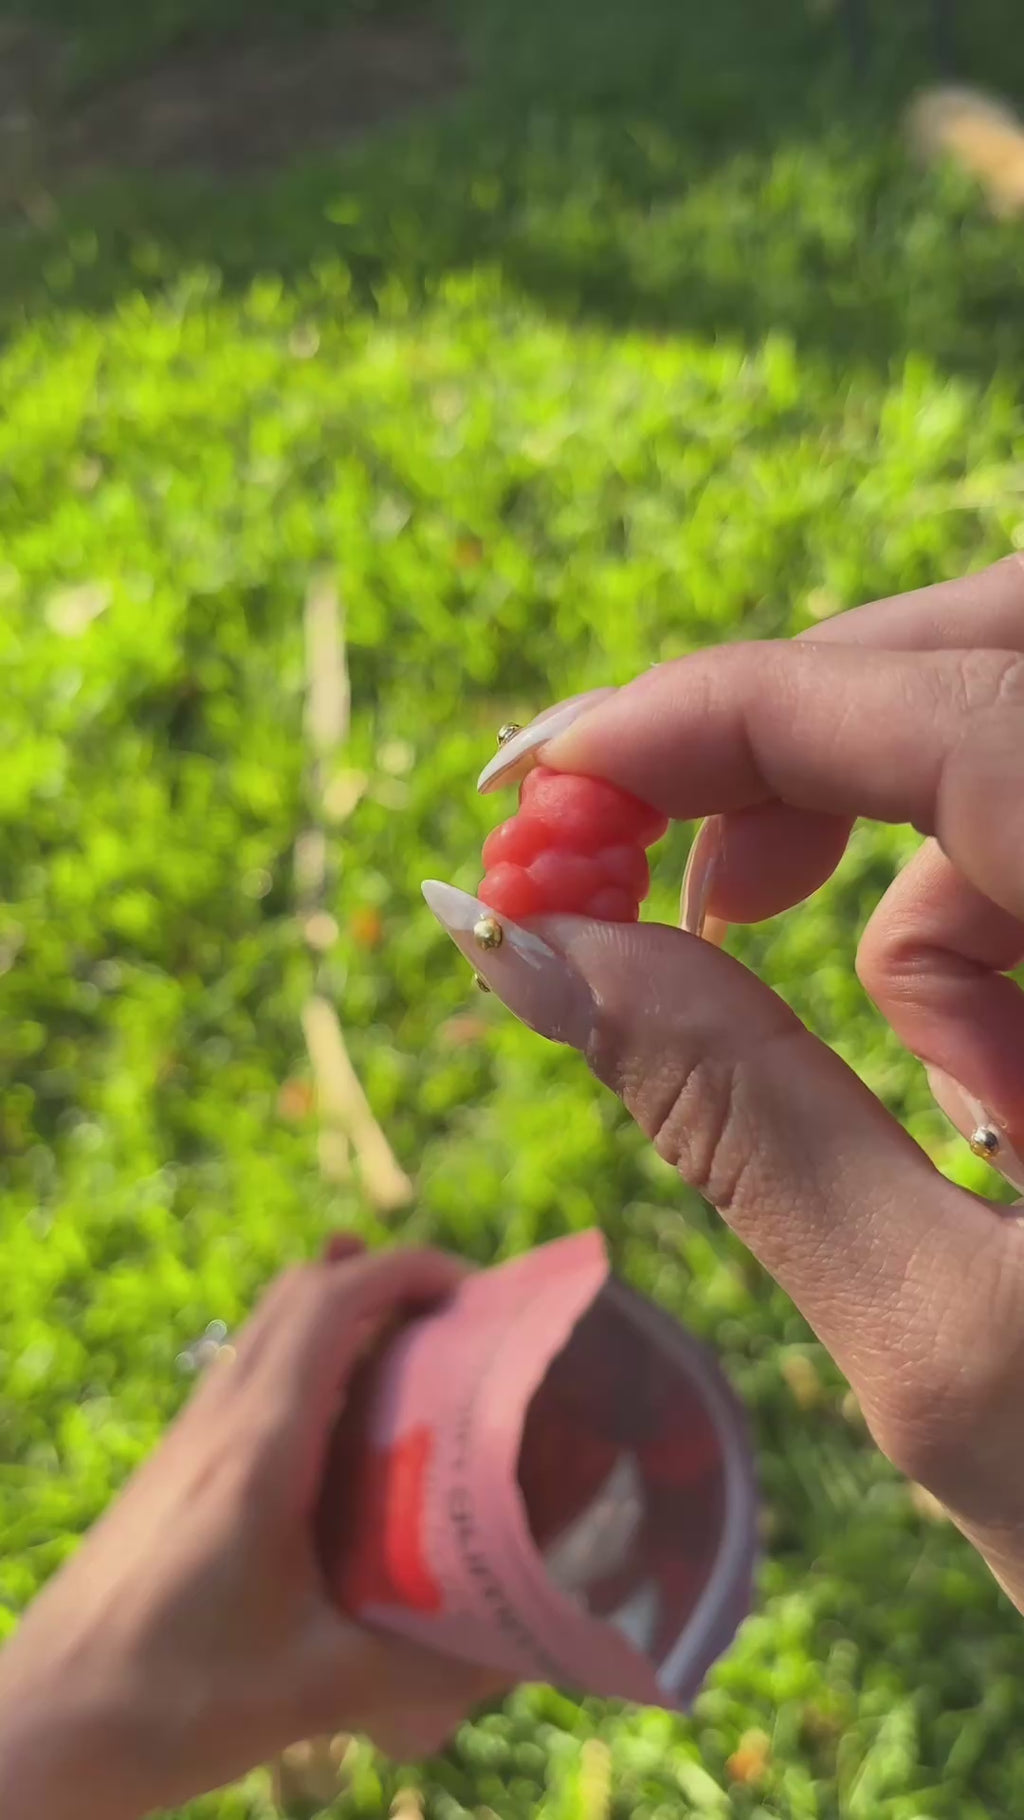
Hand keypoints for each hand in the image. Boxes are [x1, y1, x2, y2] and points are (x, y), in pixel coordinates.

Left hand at [0, 1242, 502, 1819]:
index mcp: (259, 1445)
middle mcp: (220, 1418)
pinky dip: (306, 1360)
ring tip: (414, 1366)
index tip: (473, 1291)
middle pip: (300, 1291)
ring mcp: (190, 1436)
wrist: (40, 1726)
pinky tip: (341, 1436)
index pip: (332, 1300)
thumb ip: (426, 1672)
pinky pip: (250, 1371)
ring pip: (269, 1327)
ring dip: (341, 1313)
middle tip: (456, 1325)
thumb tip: (520, 1656)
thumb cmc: (166, 1701)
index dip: (407, 1270)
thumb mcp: (314, 1689)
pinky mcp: (175, 1466)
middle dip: (383, 1279)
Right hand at [426, 555, 1023, 1606]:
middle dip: (809, 743)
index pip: (959, 722)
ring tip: (960, 1111)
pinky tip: (1010, 1103)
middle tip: (687, 893)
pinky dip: (997, 935)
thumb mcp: (953, 1346)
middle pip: (1002, 656)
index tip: (549, 777)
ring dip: (935, 894)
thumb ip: (738, 1118)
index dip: (723, 714)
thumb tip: (530, 950)